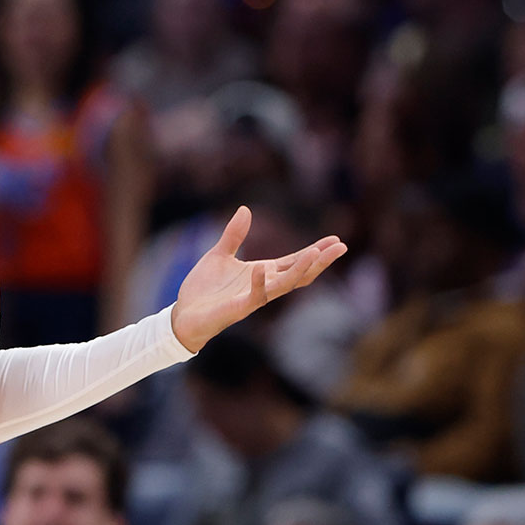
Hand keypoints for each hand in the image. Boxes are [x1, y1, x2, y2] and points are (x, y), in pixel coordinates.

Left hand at [170, 206, 346, 351]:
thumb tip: (246, 209)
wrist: (184, 314)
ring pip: (284, 286)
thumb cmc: (203, 288)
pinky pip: (254, 297)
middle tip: (341, 247)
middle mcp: (263, 286)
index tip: (336, 240)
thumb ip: (234, 235)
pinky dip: (259, 284)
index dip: (315, 251)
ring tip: (315, 253)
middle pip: (299, 274)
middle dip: (320, 261)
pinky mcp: (238, 309)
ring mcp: (253, 298)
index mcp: (262, 273)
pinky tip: (262, 269)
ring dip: (300, 270)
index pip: (294, 262)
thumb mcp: (219, 254)